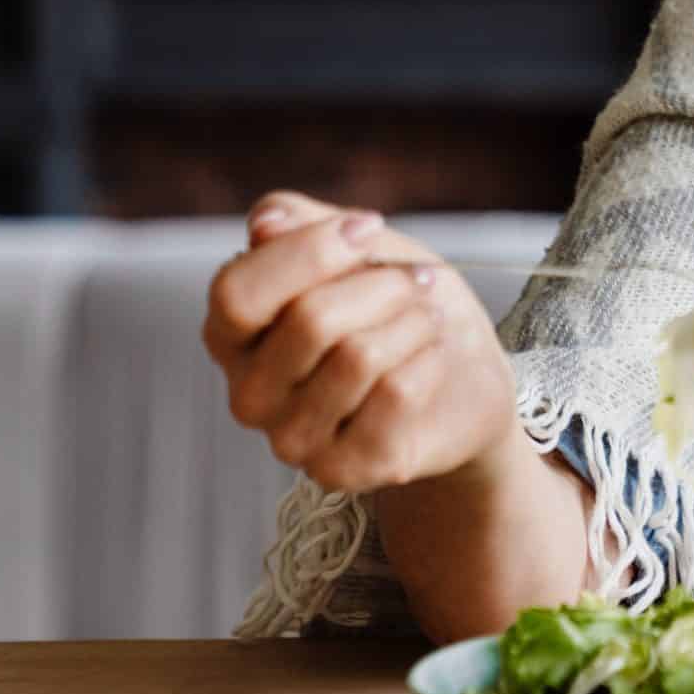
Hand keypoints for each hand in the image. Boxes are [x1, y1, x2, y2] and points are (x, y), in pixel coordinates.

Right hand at [202, 189, 520, 494]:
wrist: (461, 381)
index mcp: (232, 335)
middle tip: (417, 281)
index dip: (310, 251)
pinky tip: (432, 359)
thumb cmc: (396, 307)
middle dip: (383, 285)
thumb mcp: (357, 248)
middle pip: (308, 322)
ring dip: (414, 322)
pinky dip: (430, 360)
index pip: (235, 293)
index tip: (368, 229)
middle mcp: (247, 393)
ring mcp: (290, 440)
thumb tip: (265, 224)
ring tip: (428, 319)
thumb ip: (302, 224)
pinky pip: (395, 394)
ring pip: (357, 358)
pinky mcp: (343, 469)